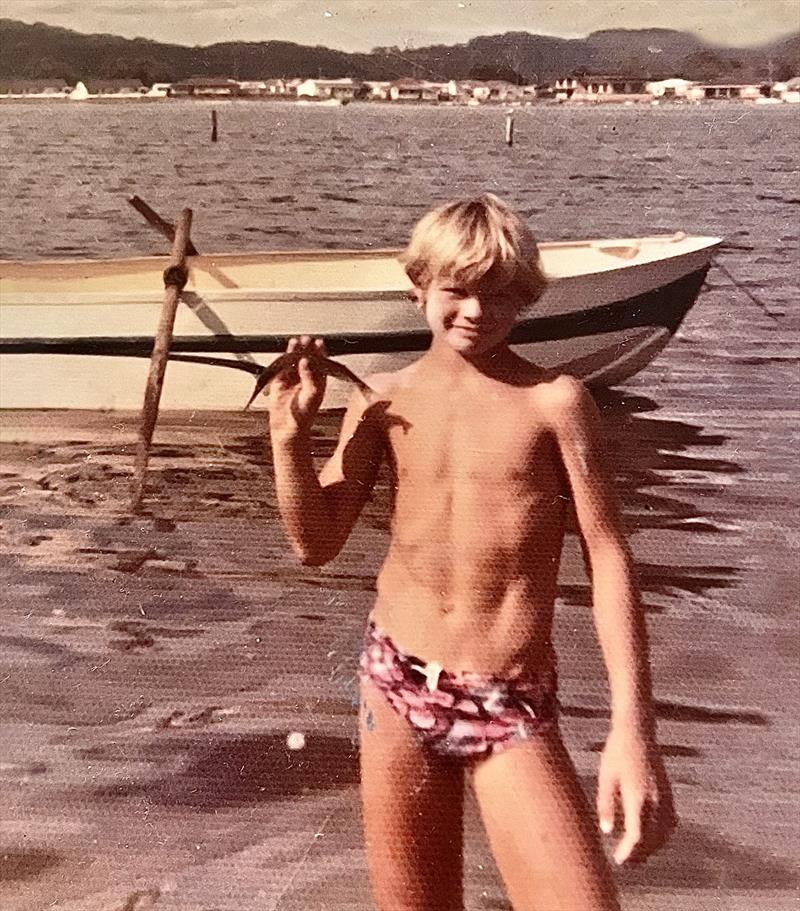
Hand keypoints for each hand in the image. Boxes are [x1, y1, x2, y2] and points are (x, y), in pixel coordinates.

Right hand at [268, 336, 326, 432]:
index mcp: (318, 382)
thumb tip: (306, 361)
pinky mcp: (280, 381)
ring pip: (294, 361)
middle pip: (307, 359)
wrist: (287, 426)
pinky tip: (286, 352)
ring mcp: (293, 379)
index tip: (319, 343)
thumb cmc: (304, 414)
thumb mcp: (311, 394)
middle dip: (307, 349)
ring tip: (296, 341)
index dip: (320, 353)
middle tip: (307, 339)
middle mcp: (306, 379)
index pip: (321, 363)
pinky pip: (282, 367)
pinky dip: (284, 359)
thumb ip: (309, 377)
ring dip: (295, 351)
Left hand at [597, 726, 676, 864]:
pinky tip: (653, 833)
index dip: (629, 852)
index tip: (619, 860)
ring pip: (665, 831)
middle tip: (627, 861)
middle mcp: (655, 800)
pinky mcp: (668, 790)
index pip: (637, 836)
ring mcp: (664, 795)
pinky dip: (663, 832)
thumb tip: (606, 831)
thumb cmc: (617, 752)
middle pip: (653, 838)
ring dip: (653, 845)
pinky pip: (670, 820)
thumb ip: (606, 805)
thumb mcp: (605, 777)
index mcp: (638, 798)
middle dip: (641, 853)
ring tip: (639, 851)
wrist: (637, 730)